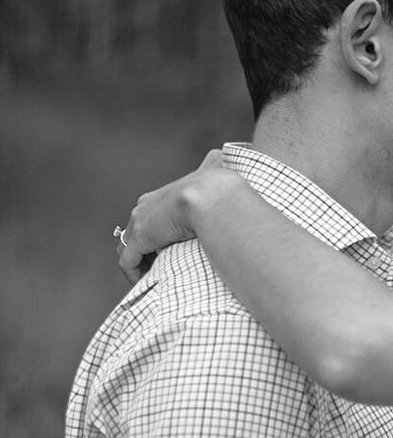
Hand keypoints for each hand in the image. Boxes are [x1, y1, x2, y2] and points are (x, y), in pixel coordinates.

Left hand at [116, 149, 228, 282]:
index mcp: (159, 197)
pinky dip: (133, 273)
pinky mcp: (139, 240)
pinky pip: (127, 262)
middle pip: (134, 233)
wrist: (211, 196)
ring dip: (137, 264)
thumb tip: (221, 154)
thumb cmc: (217, 187)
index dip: (155, 235)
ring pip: (127, 248)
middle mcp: (144, 208)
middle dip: (143, 251)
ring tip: (152, 278)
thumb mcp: (213, 170)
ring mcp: (139, 223)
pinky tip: (145, 282)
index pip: (148, 217)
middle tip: (158, 268)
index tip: (167, 252)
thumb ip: (214, 164)